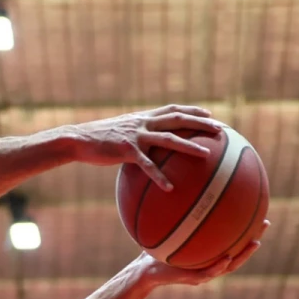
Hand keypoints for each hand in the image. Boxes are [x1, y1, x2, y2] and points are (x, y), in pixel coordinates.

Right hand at [67, 104, 222, 190]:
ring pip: (168, 139)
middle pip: (177, 119)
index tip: (210, 114)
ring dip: (189, 146)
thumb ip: (136, 135)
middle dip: (200, 123)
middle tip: (221, 130)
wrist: (78, 140)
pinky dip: (159, 176)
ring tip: (206, 155)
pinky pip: (147, 165)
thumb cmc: (98, 139)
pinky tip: (170, 188)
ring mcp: (135, 135)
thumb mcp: (120, 132)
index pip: (172, 109)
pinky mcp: (126, 150)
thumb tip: (149, 147)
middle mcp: (142, 123)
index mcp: (141, 117)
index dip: (192, 110)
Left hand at [136, 222, 265, 286]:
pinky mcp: (193, 279)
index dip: (246, 228)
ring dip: (244, 254)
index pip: (233, 240)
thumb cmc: (158, 248)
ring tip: (255, 242)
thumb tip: (181, 187)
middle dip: (252, 238)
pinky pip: (210, 273)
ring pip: (231, 265)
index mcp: (210, 252)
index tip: (257, 212)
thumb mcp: (169, 228)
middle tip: (265, 223)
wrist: (145, 270)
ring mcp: (205, 272)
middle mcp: (212, 262)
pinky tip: (227, 257)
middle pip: (239, 251)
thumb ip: (178, 214)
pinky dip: (219, 266)